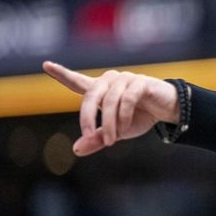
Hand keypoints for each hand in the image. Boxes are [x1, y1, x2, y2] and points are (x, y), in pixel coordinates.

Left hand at [43, 61, 179, 155]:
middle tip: (89, 136)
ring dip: (109, 123)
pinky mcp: (141, 83)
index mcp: (101, 90)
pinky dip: (123, 117)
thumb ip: (98, 139)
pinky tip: (124, 129)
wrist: (169, 111)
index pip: (78, 81)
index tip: (46, 65)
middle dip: (87, 117)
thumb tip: (76, 150)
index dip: (62, 74)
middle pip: (90, 95)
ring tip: (113, 140)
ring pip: (109, 101)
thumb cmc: (141, 117)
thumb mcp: (117, 132)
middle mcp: (110, 80)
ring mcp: (126, 79)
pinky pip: (126, 99)